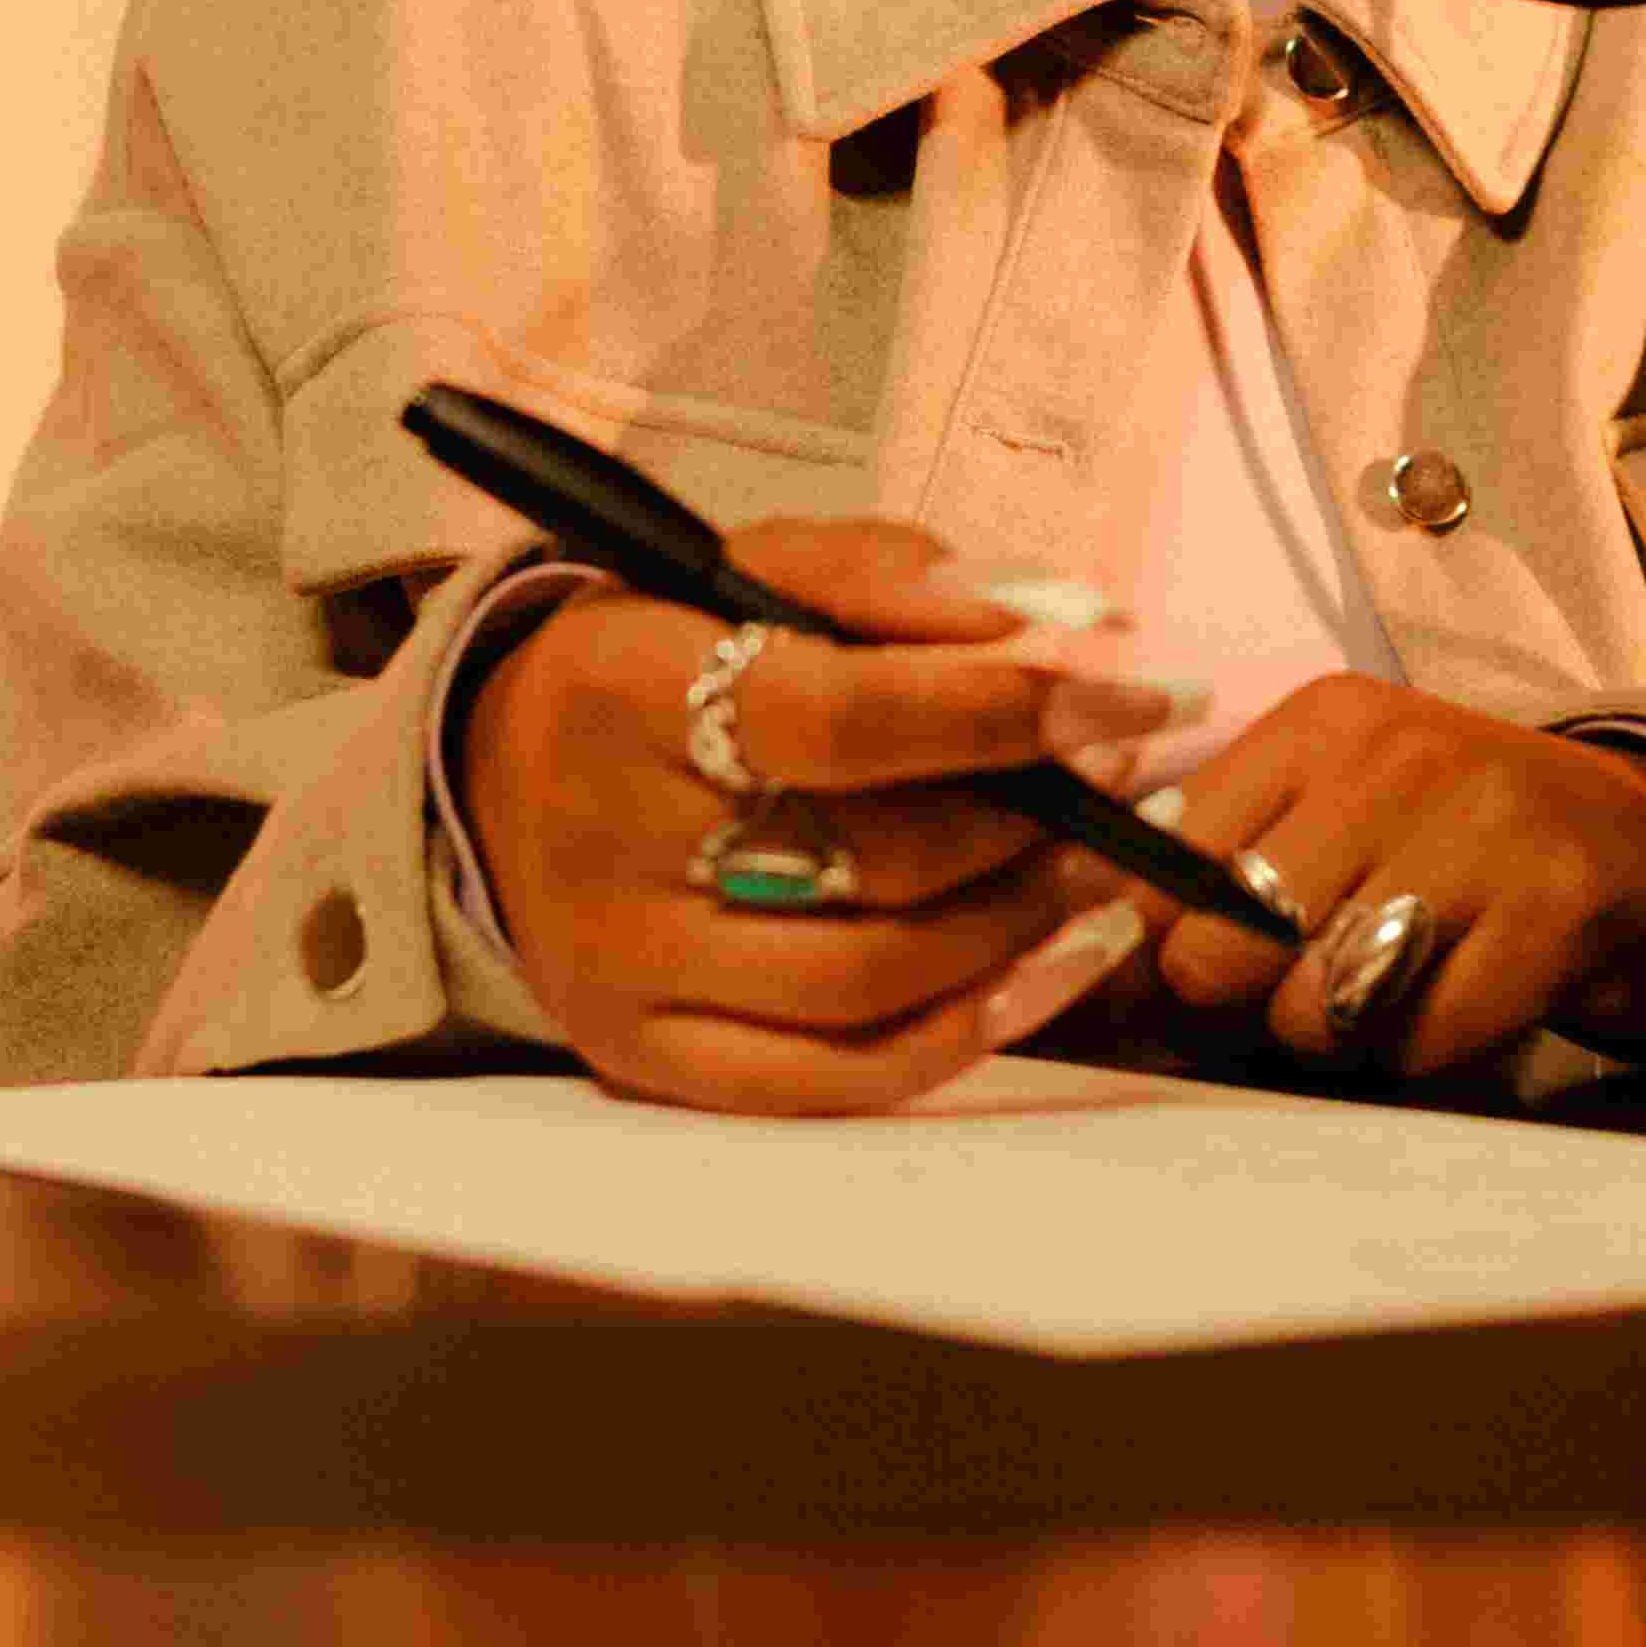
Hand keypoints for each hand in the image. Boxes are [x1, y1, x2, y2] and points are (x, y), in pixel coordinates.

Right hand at [462, 519, 1218, 1117]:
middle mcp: (606, 845)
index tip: (1143, 691)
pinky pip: (836, 1079)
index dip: (1009, 709)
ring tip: (1107, 863)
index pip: (842, 717)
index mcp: (620, 689)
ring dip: (1026, 923)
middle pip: (873, 862)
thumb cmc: (665, 657)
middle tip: (1132, 772)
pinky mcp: (645, 1058)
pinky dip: (972, 1030)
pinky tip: (1056, 962)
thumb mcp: (752, 567)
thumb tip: (1070, 628)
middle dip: (1039, 817)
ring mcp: (622, 969)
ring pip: (873, 981)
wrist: (503, 775)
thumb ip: (898, 579)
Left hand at [1147, 678, 1645, 1079]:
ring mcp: (1479, 822)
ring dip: (1343, 1037)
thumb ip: (1215, 876)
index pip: (1161, 859)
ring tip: (1396, 988)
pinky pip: (1420, 1043)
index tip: (1162, 992)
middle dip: (1247, 1005)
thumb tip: (1083, 979)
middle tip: (1307, 989)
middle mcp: (1392, 753)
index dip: (1142, 951)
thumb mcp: (1335, 813)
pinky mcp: (1553, 905)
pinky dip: (1427, 1054)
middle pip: (1223, 947)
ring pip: (1317, 1007)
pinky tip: (1465, 998)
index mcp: (1317, 722)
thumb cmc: (1458, 846)